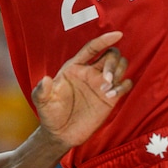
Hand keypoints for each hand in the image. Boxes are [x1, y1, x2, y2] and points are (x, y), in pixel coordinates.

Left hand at [32, 31, 131, 146]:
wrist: (60, 133)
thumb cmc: (50, 113)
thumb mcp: (42, 102)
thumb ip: (41, 91)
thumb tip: (45, 80)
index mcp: (75, 67)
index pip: (93, 47)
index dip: (105, 40)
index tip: (118, 34)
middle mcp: (90, 72)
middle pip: (111, 54)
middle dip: (112, 63)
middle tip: (106, 80)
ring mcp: (101, 84)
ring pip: (121, 66)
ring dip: (118, 73)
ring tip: (107, 89)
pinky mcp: (110, 98)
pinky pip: (125, 84)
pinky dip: (123, 86)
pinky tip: (111, 95)